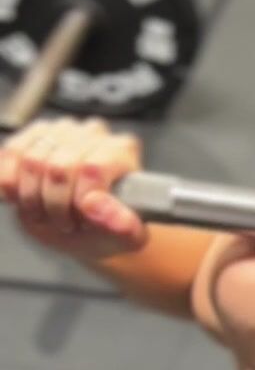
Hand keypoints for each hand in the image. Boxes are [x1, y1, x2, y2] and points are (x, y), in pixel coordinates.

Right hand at [0, 118, 148, 260]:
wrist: (87, 226)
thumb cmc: (109, 228)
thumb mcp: (127, 238)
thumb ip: (123, 226)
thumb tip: (95, 205)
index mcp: (121, 151)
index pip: (91, 169)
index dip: (78, 202)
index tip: (81, 221)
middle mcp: (92, 134)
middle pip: (58, 167)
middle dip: (54, 205)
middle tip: (63, 222)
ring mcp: (61, 131)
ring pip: (30, 160)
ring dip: (31, 197)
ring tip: (45, 213)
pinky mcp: (34, 135)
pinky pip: (11, 153)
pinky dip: (9, 181)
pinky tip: (21, 197)